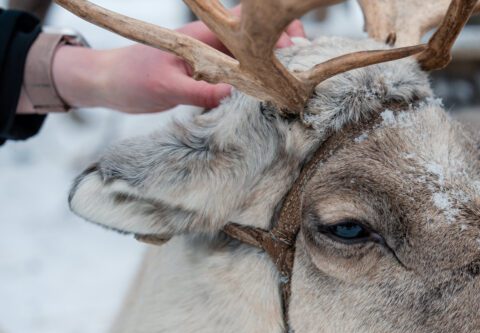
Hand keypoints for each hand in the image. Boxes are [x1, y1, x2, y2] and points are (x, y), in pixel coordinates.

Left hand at [52, 16, 305, 112]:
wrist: (108, 83)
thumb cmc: (131, 80)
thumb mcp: (164, 88)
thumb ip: (198, 92)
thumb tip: (232, 94)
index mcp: (202, 38)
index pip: (245, 25)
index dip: (274, 30)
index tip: (296, 46)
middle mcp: (210, 45)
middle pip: (256, 38)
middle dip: (283, 45)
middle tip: (306, 64)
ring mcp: (210, 60)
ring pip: (251, 56)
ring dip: (274, 64)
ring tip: (295, 80)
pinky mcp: (208, 76)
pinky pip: (241, 74)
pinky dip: (259, 80)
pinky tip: (270, 93)